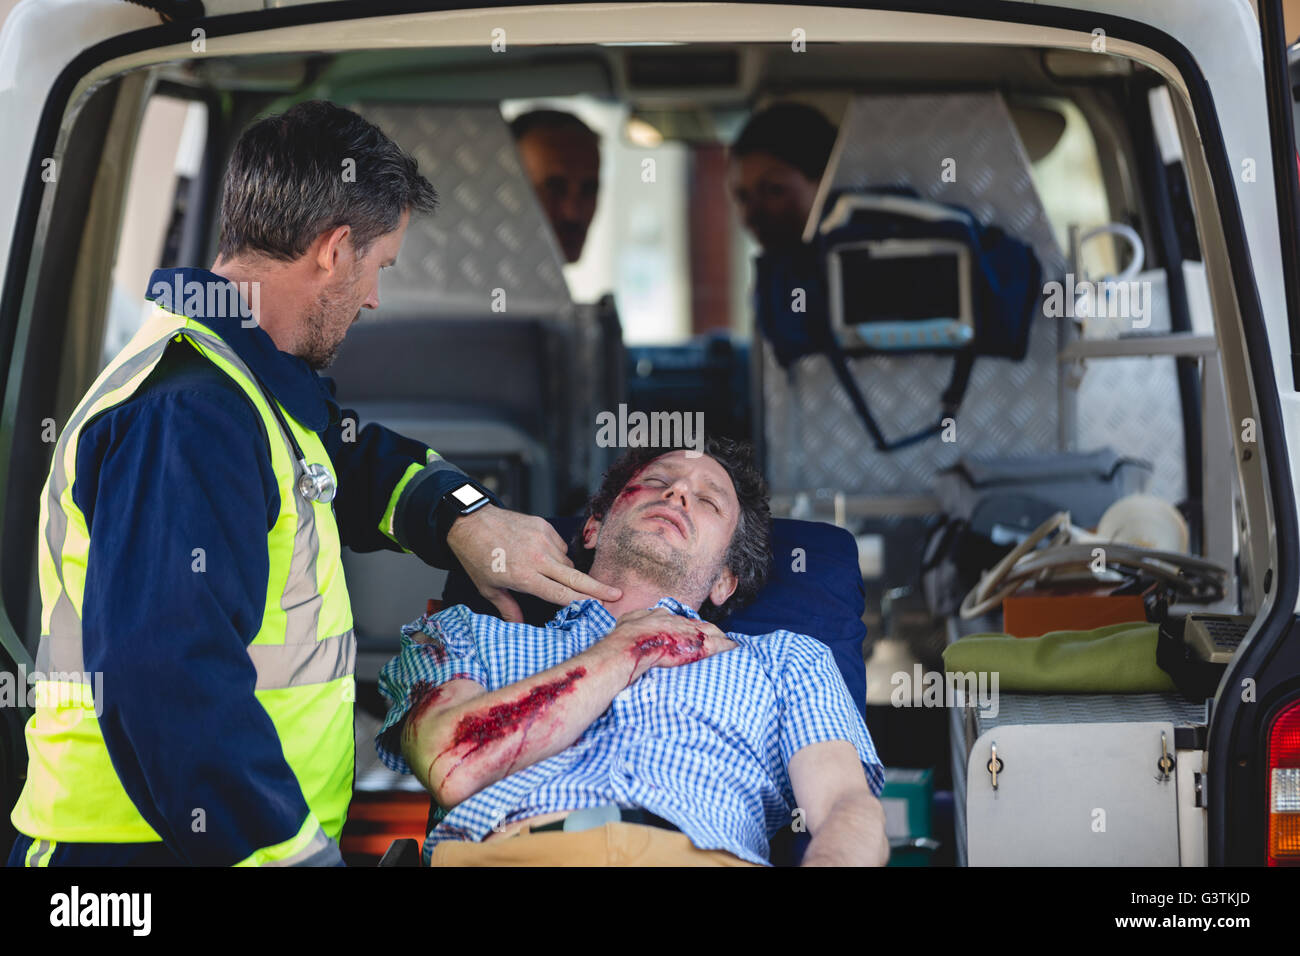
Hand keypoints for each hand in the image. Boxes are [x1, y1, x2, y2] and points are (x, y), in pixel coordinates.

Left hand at [445, 505, 621, 622]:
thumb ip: (508, 608)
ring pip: (567, 562)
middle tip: (618, 594)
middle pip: (576, 578)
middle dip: (599, 588)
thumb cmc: (477, 558)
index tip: (601, 607)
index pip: (562, 594)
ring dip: (566, 572)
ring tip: (546, 574)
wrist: (470, 522)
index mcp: (525, 576)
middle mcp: (537, 557)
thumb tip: (520, 626)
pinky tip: (542, 556)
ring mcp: (542, 539)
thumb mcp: (489, 588)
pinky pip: (560, 546)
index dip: (583, 602)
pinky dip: (556, 554)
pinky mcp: (544, 526)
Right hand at [602, 608, 736, 684]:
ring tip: (728, 645)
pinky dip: (728, 647)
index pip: (682, 620)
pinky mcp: (700, 645)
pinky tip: (736, 650)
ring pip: (713, 633)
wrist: (632, 645)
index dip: (689, 628)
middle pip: (700, 625)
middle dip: (708, 632)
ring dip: (720, 639)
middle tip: (716, 639)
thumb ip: (636, 619)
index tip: (692, 633)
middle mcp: (680, 621)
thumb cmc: (626, 637)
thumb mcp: (629, 621)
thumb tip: (635, 620)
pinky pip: (720, 645)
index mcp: (664, 615)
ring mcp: (692, 632)